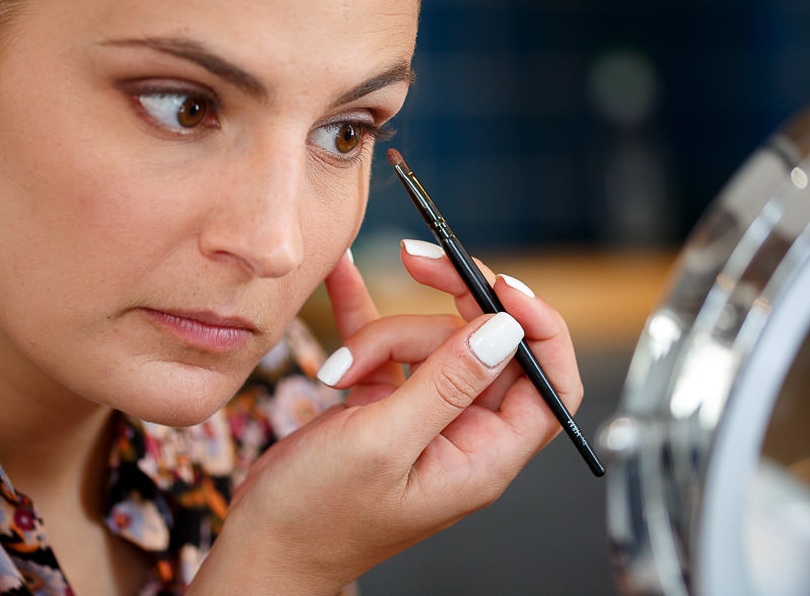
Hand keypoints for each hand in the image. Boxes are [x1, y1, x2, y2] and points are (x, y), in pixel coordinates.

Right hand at [192, 241, 582, 594]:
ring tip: (336, 371)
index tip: (500, 285)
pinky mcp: (384, 404)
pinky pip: (387, 347)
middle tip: (415, 262)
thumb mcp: (382, 443)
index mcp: (483, 455)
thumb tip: (504, 329)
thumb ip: (445, 384)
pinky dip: (362, 314)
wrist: (261, 547)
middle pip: (483, 345)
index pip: (548, 382)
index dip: (537, 327)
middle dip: (444, 307)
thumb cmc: (316, 518)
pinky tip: (345, 273)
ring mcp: (424, 416)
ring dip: (380, 336)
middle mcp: (464, 434)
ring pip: (429, 341)